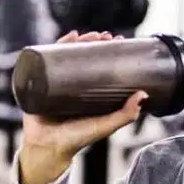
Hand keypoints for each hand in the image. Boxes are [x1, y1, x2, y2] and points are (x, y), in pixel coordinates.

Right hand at [18, 30, 147, 183]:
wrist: (47, 148)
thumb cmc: (75, 140)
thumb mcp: (104, 126)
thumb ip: (124, 115)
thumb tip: (143, 95)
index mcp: (88, 93)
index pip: (99, 65)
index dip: (109, 51)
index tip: (119, 41)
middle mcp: (72, 85)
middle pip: (83, 56)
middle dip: (94, 42)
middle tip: (105, 36)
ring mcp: (55, 82)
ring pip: (65, 55)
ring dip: (76, 41)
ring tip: (86, 34)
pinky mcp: (39, 82)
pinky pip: (45, 60)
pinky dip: (54, 46)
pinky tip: (67, 38)